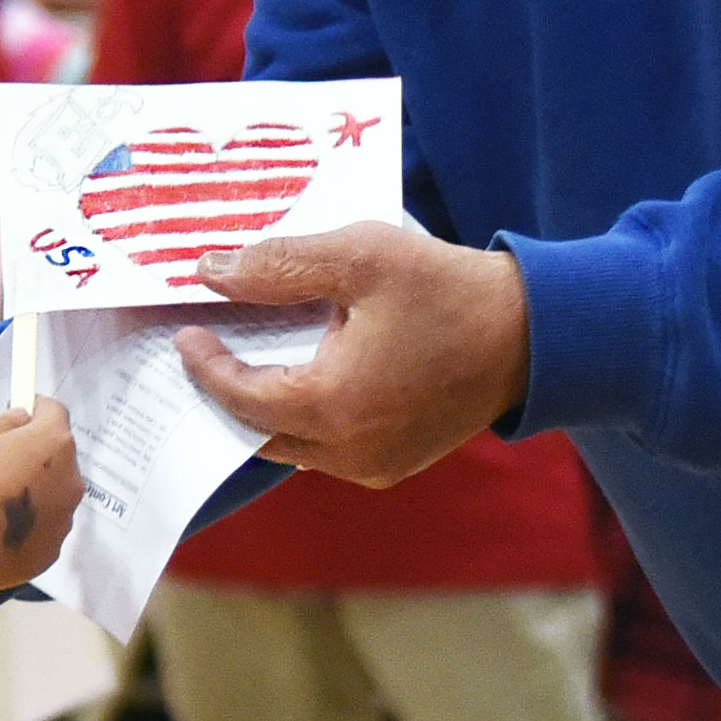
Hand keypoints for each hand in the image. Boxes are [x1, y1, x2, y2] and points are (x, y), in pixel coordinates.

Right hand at [0, 398, 81, 591]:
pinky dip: (30, 525)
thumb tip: (23, 418)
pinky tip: (1, 531)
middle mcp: (72, 478)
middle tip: (0, 465)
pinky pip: (44, 527)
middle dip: (36, 454)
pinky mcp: (54, 550)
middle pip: (59, 455)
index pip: (54, 411)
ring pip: (54, 493)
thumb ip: (6, 422)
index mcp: (56, 442)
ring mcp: (66, 518)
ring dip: (36, 491)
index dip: (35, 410)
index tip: (15, 416)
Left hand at [174, 223, 529, 486]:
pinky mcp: (397, 461)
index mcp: (333, 406)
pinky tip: (301, 371)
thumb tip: (211, 272)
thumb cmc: (450, 290)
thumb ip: (279, 266)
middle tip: (203, 347)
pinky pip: (329, 446)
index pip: (239, 397)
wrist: (535, 333)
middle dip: (225, 390)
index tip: (185, 330)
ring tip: (245, 355)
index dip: (205, 365)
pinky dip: (303, 414)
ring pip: (292, 443)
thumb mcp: (360, 257)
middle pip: (257, 430)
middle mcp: (349, 451)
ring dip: (265, 405)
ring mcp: (376, 463)